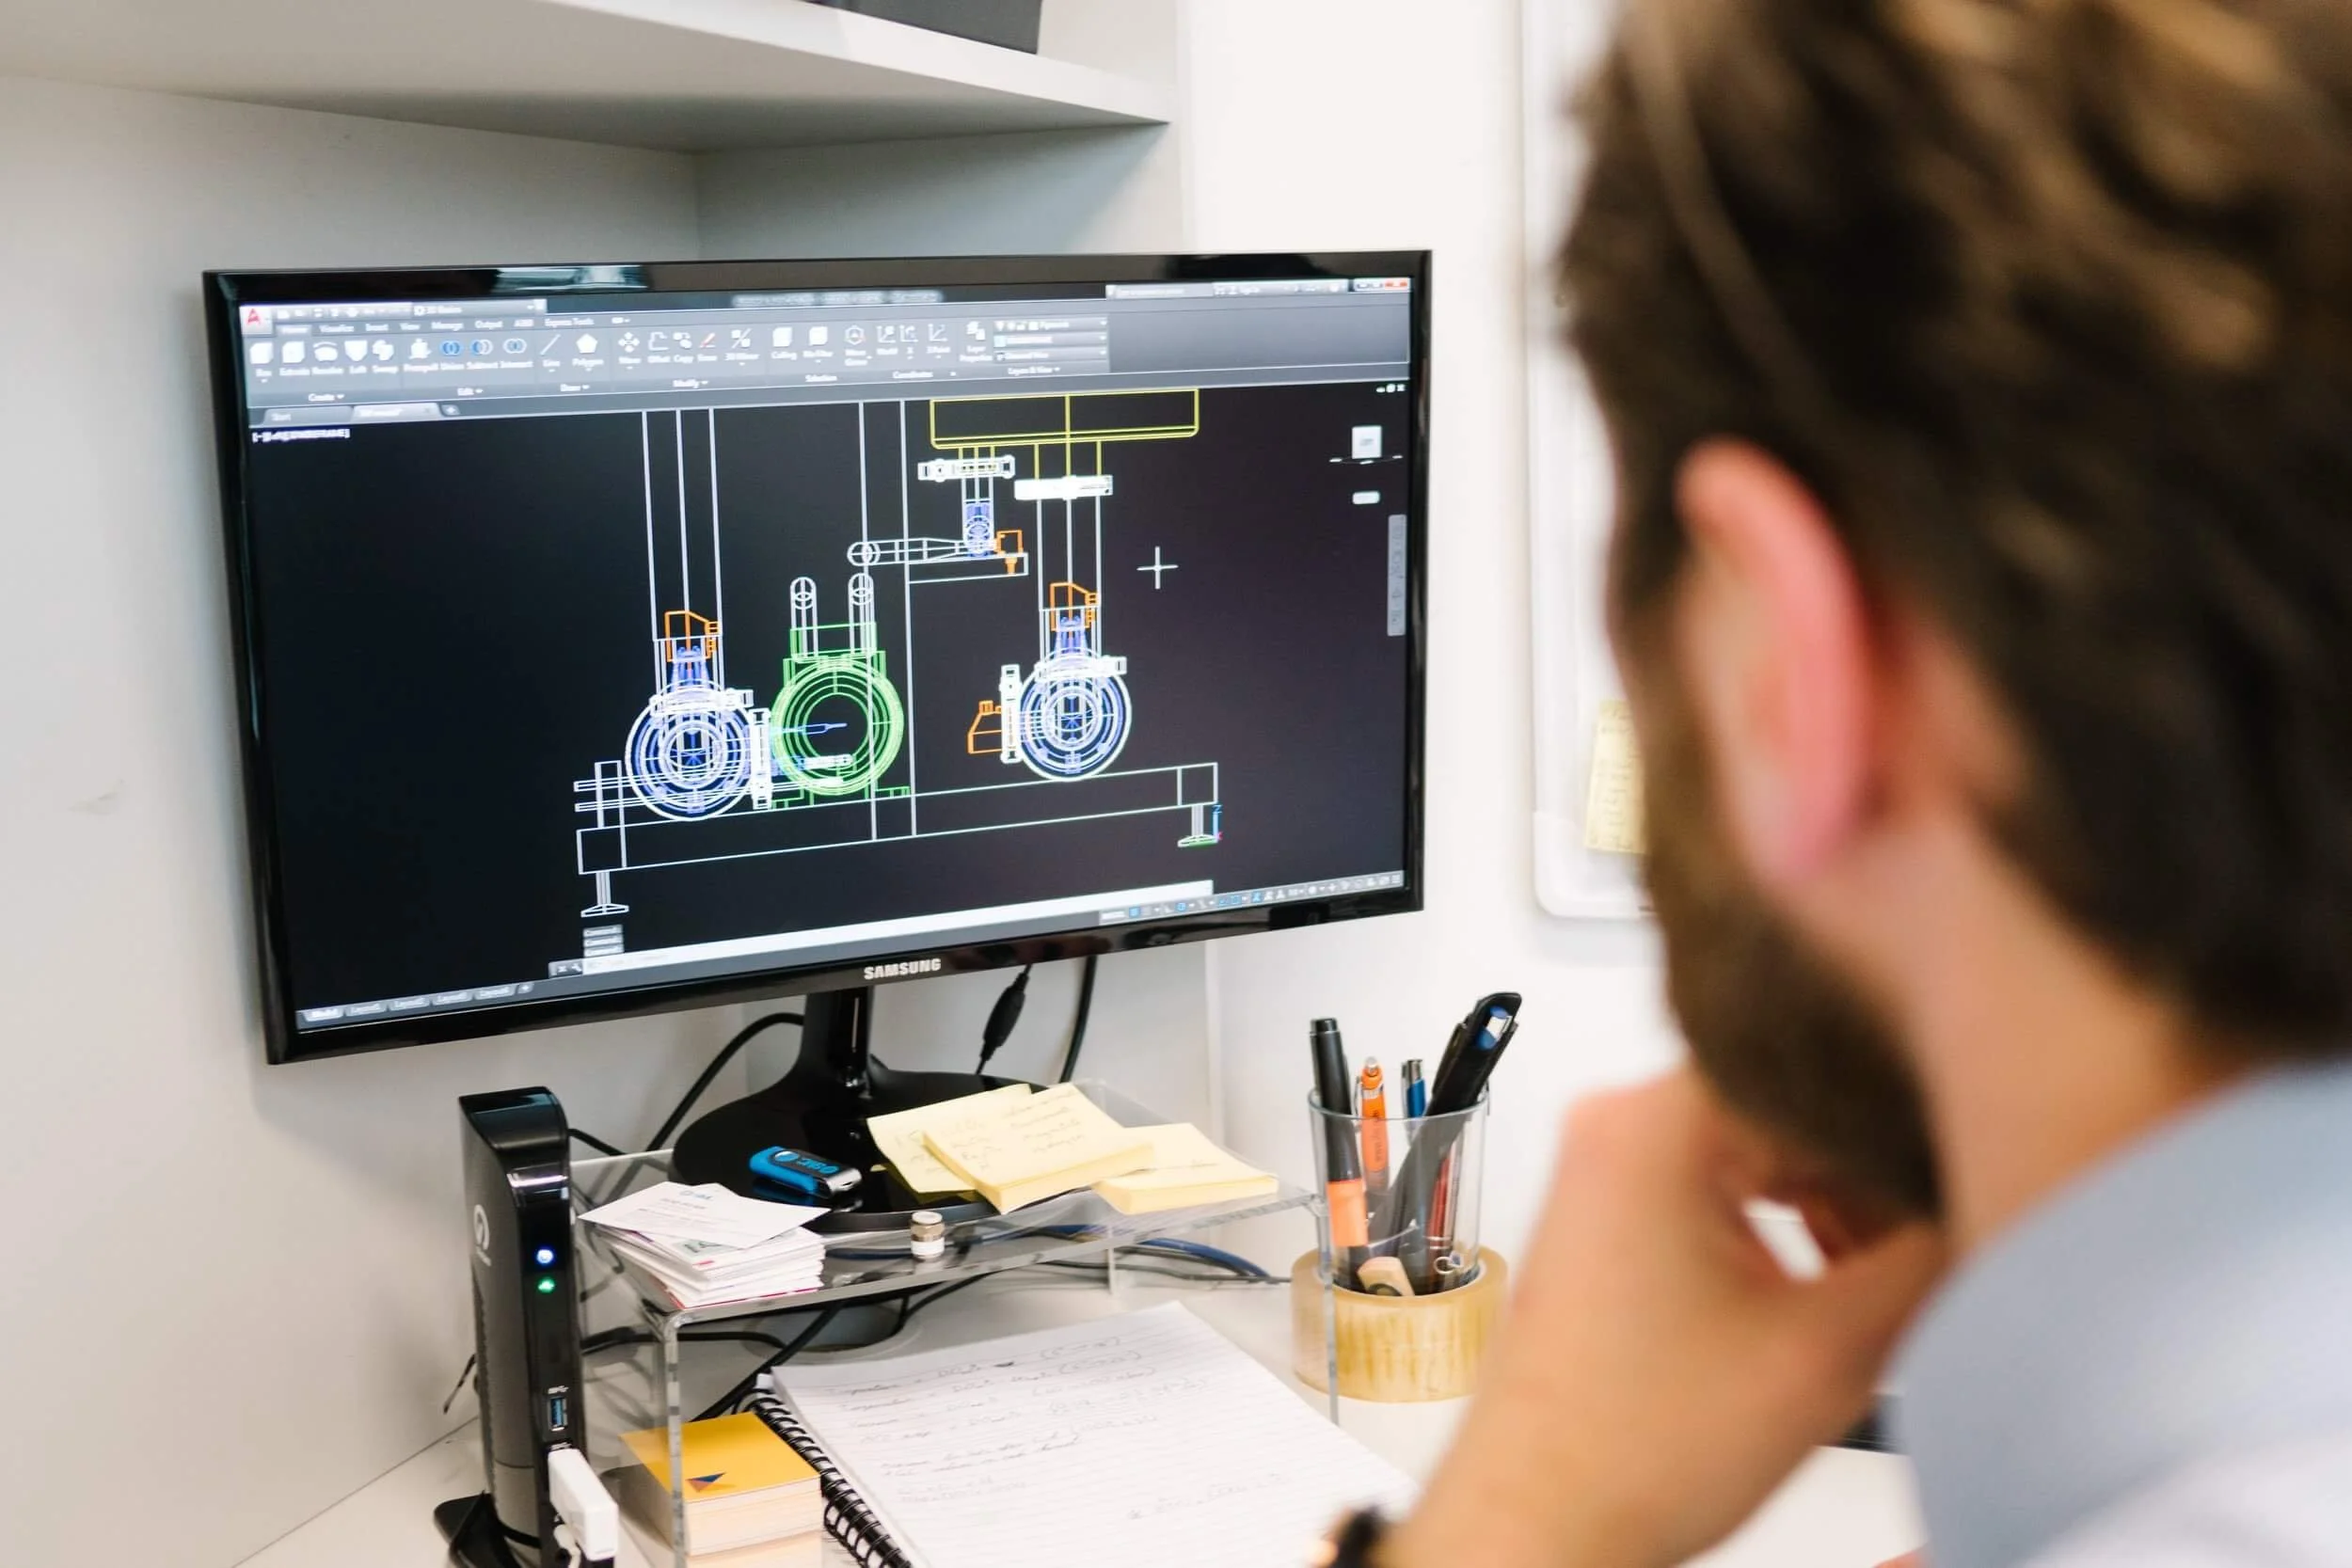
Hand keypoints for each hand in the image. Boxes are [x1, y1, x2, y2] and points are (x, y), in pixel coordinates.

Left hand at [1380, 1069, 1945, 1567]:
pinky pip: (1724, 1180)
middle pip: (1797, 1108)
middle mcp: (1617, 1121)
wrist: (1544, 1516)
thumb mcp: (1835, 1347)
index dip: (1914, 1131)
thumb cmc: (1631, 1451)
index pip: (1831, 1076)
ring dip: (1838, 1207)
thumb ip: (1933, 1254)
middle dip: (1877, 1180)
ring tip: (1883, 1280)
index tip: (1965, 1172)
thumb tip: (1987, 1190)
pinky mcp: (1608, 1206)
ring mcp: (1605, 1161)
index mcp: (1655, 1120)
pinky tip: (1829, 1284)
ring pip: (1767, 1146)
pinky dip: (1786, 1225)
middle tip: (1935, 1243)